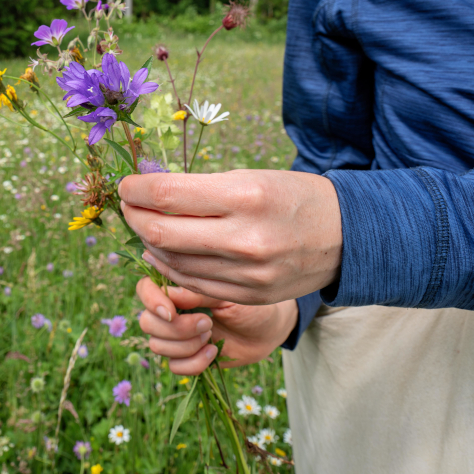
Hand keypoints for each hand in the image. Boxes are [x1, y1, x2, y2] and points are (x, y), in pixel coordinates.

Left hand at [119, 169, 341, 305]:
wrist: (346, 236)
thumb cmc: (292, 197)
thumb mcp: (251, 178)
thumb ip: (201, 190)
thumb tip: (147, 194)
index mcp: (245, 196)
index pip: (167, 195)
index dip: (135, 191)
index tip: (126, 186)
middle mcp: (244, 238)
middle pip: (162, 233)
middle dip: (133, 217)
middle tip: (128, 206)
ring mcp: (246, 273)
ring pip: (172, 262)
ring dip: (148, 242)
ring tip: (145, 226)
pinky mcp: (247, 295)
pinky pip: (191, 283)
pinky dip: (170, 266)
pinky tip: (163, 251)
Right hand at [137, 278, 298, 374]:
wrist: (268, 331)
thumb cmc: (250, 304)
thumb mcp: (226, 294)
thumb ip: (197, 293)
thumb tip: (169, 293)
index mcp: (177, 287)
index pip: (144, 289)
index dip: (151, 302)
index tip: (172, 313)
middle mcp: (171, 310)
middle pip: (146, 322)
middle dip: (176, 329)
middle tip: (207, 323)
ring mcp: (176, 336)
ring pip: (157, 346)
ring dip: (186, 346)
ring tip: (211, 336)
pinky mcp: (186, 357)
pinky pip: (174, 367)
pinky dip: (194, 363)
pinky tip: (214, 352)